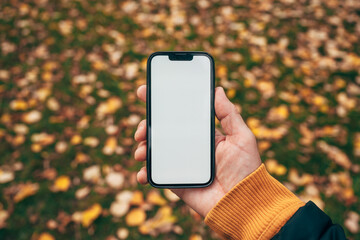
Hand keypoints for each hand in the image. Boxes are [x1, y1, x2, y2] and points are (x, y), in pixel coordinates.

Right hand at [134, 85, 261, 216]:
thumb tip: (218, 89)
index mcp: (202, 134)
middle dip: (146, 127)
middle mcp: (189, 147)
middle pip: (161, 132)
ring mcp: (180, 164)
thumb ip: (229, 114)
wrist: (243, 203)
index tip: (145, 92)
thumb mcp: (242, 137)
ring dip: (142, 148)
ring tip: (141, 150)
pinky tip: (143, 173)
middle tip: (141, 129)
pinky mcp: (176, 181)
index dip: (161, 104)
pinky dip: (145, 173)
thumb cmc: (247, 169)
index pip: (178, 115)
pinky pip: (156, 175)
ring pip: (154, 152)